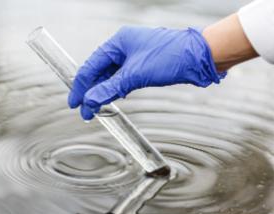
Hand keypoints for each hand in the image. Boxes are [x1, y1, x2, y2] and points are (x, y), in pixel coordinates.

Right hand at [68, 26, 225, 119]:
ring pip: (112, 76)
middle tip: (85, 110)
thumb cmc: (170, 57)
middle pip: (100, 71)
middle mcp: (124, 47)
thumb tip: (90, 101)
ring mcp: (134, 56)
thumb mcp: (135, 74)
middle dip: (91, 91)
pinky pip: (124, 78)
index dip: (81, 86)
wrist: (199, 57)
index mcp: (118, 42)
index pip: (92, 65)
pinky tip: (113, 98)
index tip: (75, 103)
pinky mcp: (144, 65)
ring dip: (104, 91)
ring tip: (96, 108)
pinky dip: (117, 88)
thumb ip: (111, 88)